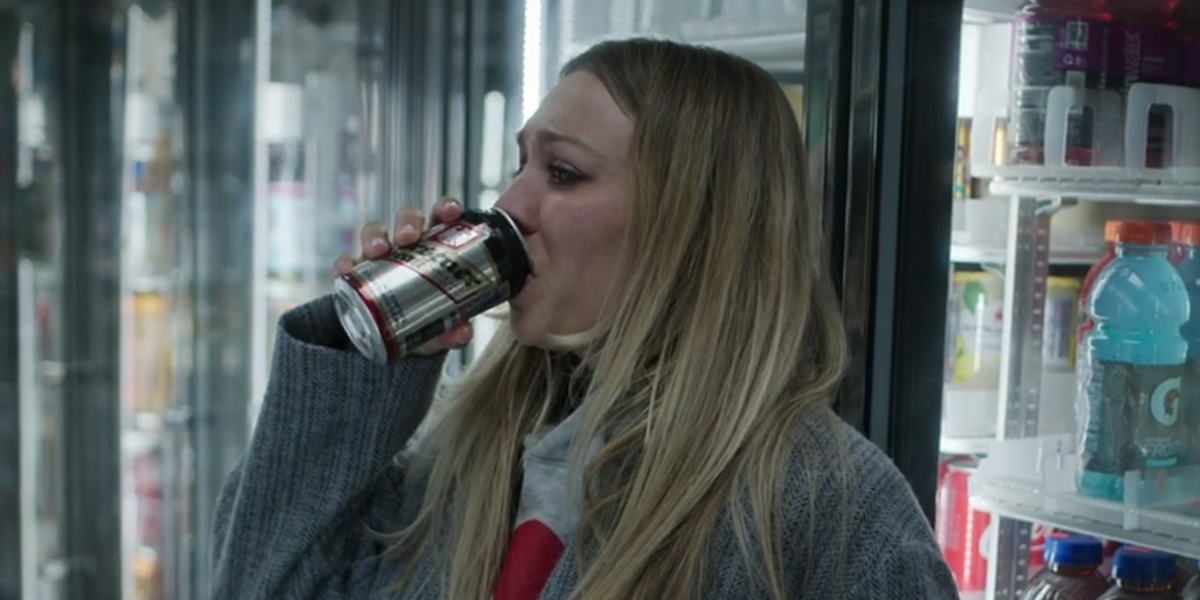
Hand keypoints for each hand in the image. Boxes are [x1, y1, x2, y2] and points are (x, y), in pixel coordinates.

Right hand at [331, 197, 471, 354]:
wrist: (393, 340)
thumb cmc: (423, 321)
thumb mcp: (439, 328)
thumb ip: (451, 331)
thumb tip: (462, 332)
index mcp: (435, 247)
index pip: (440, 218)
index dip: (445, 209)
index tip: (451, 213)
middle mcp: (407, 246)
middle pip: (407, 220)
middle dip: (407, 223)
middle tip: (409, 238)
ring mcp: (379, 257)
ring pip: (374, 232)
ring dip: (375, 237)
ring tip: (378, 251)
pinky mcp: (355, 273)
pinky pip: (346, 262)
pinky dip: (344, 264)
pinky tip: (346, 270)